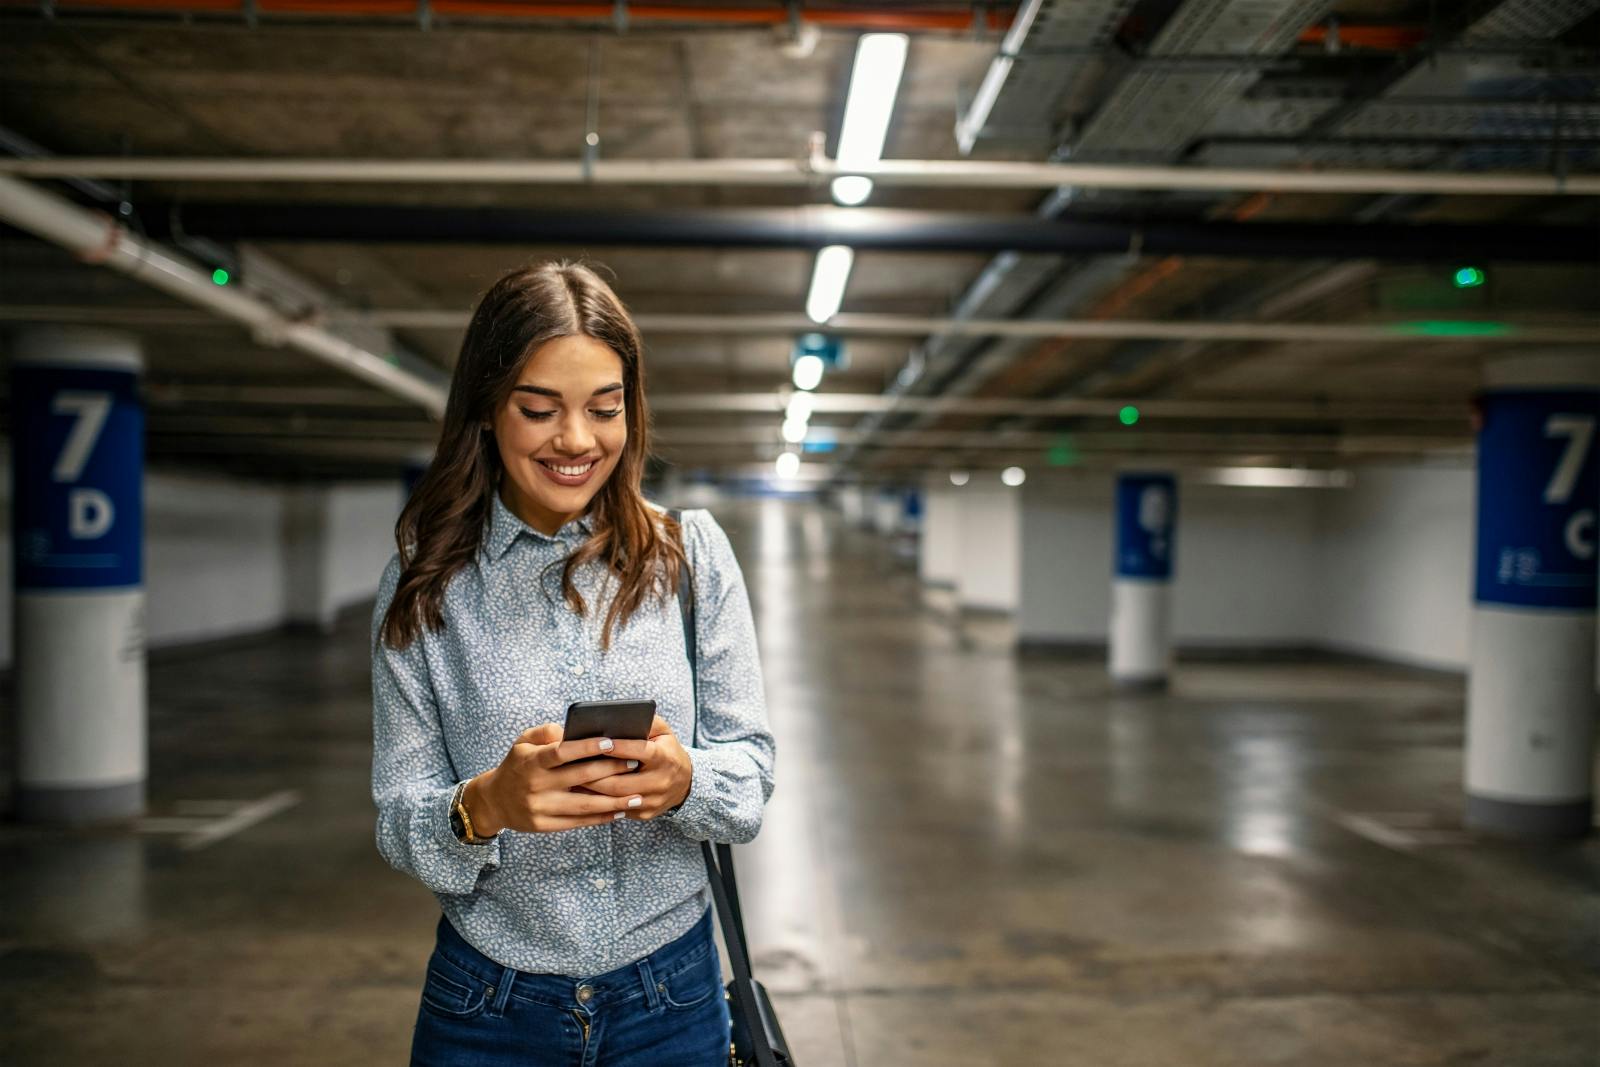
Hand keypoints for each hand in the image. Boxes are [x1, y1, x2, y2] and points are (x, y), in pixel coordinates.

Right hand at [468, 723, 644, 834]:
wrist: (494, 801)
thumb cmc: (517, 764)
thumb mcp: (523, 742)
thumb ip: (548, 732)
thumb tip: (576, 730)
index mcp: (531, 762)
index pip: (562, 752)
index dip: (587, 747)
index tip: (612, 741)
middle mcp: (536, 785)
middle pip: (580, 778)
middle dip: (611, 770)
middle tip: (635, 763)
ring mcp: (540, 808)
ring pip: (584, 805)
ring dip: (614, 802)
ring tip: (637, 796)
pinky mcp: (544, 825)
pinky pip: (578, 822)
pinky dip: (601, 817)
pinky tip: (620, 811)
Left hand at [578, 716, 692, 819]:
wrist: (685, 783)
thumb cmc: (666, 750)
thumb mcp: (663, 732)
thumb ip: (646, 722)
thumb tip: (619, 718)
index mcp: (665, 758)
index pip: (641, 752)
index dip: (621, 747)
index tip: (601, 742)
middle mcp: (661, 782)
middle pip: (622, 782)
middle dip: (596, 775)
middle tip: (574, 767)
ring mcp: (653, 801)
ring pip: (616, 799)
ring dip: (593, 791)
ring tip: (573, 781)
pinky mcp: (645, 814)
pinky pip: (618, 810)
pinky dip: (599, 802)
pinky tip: (584, 794)